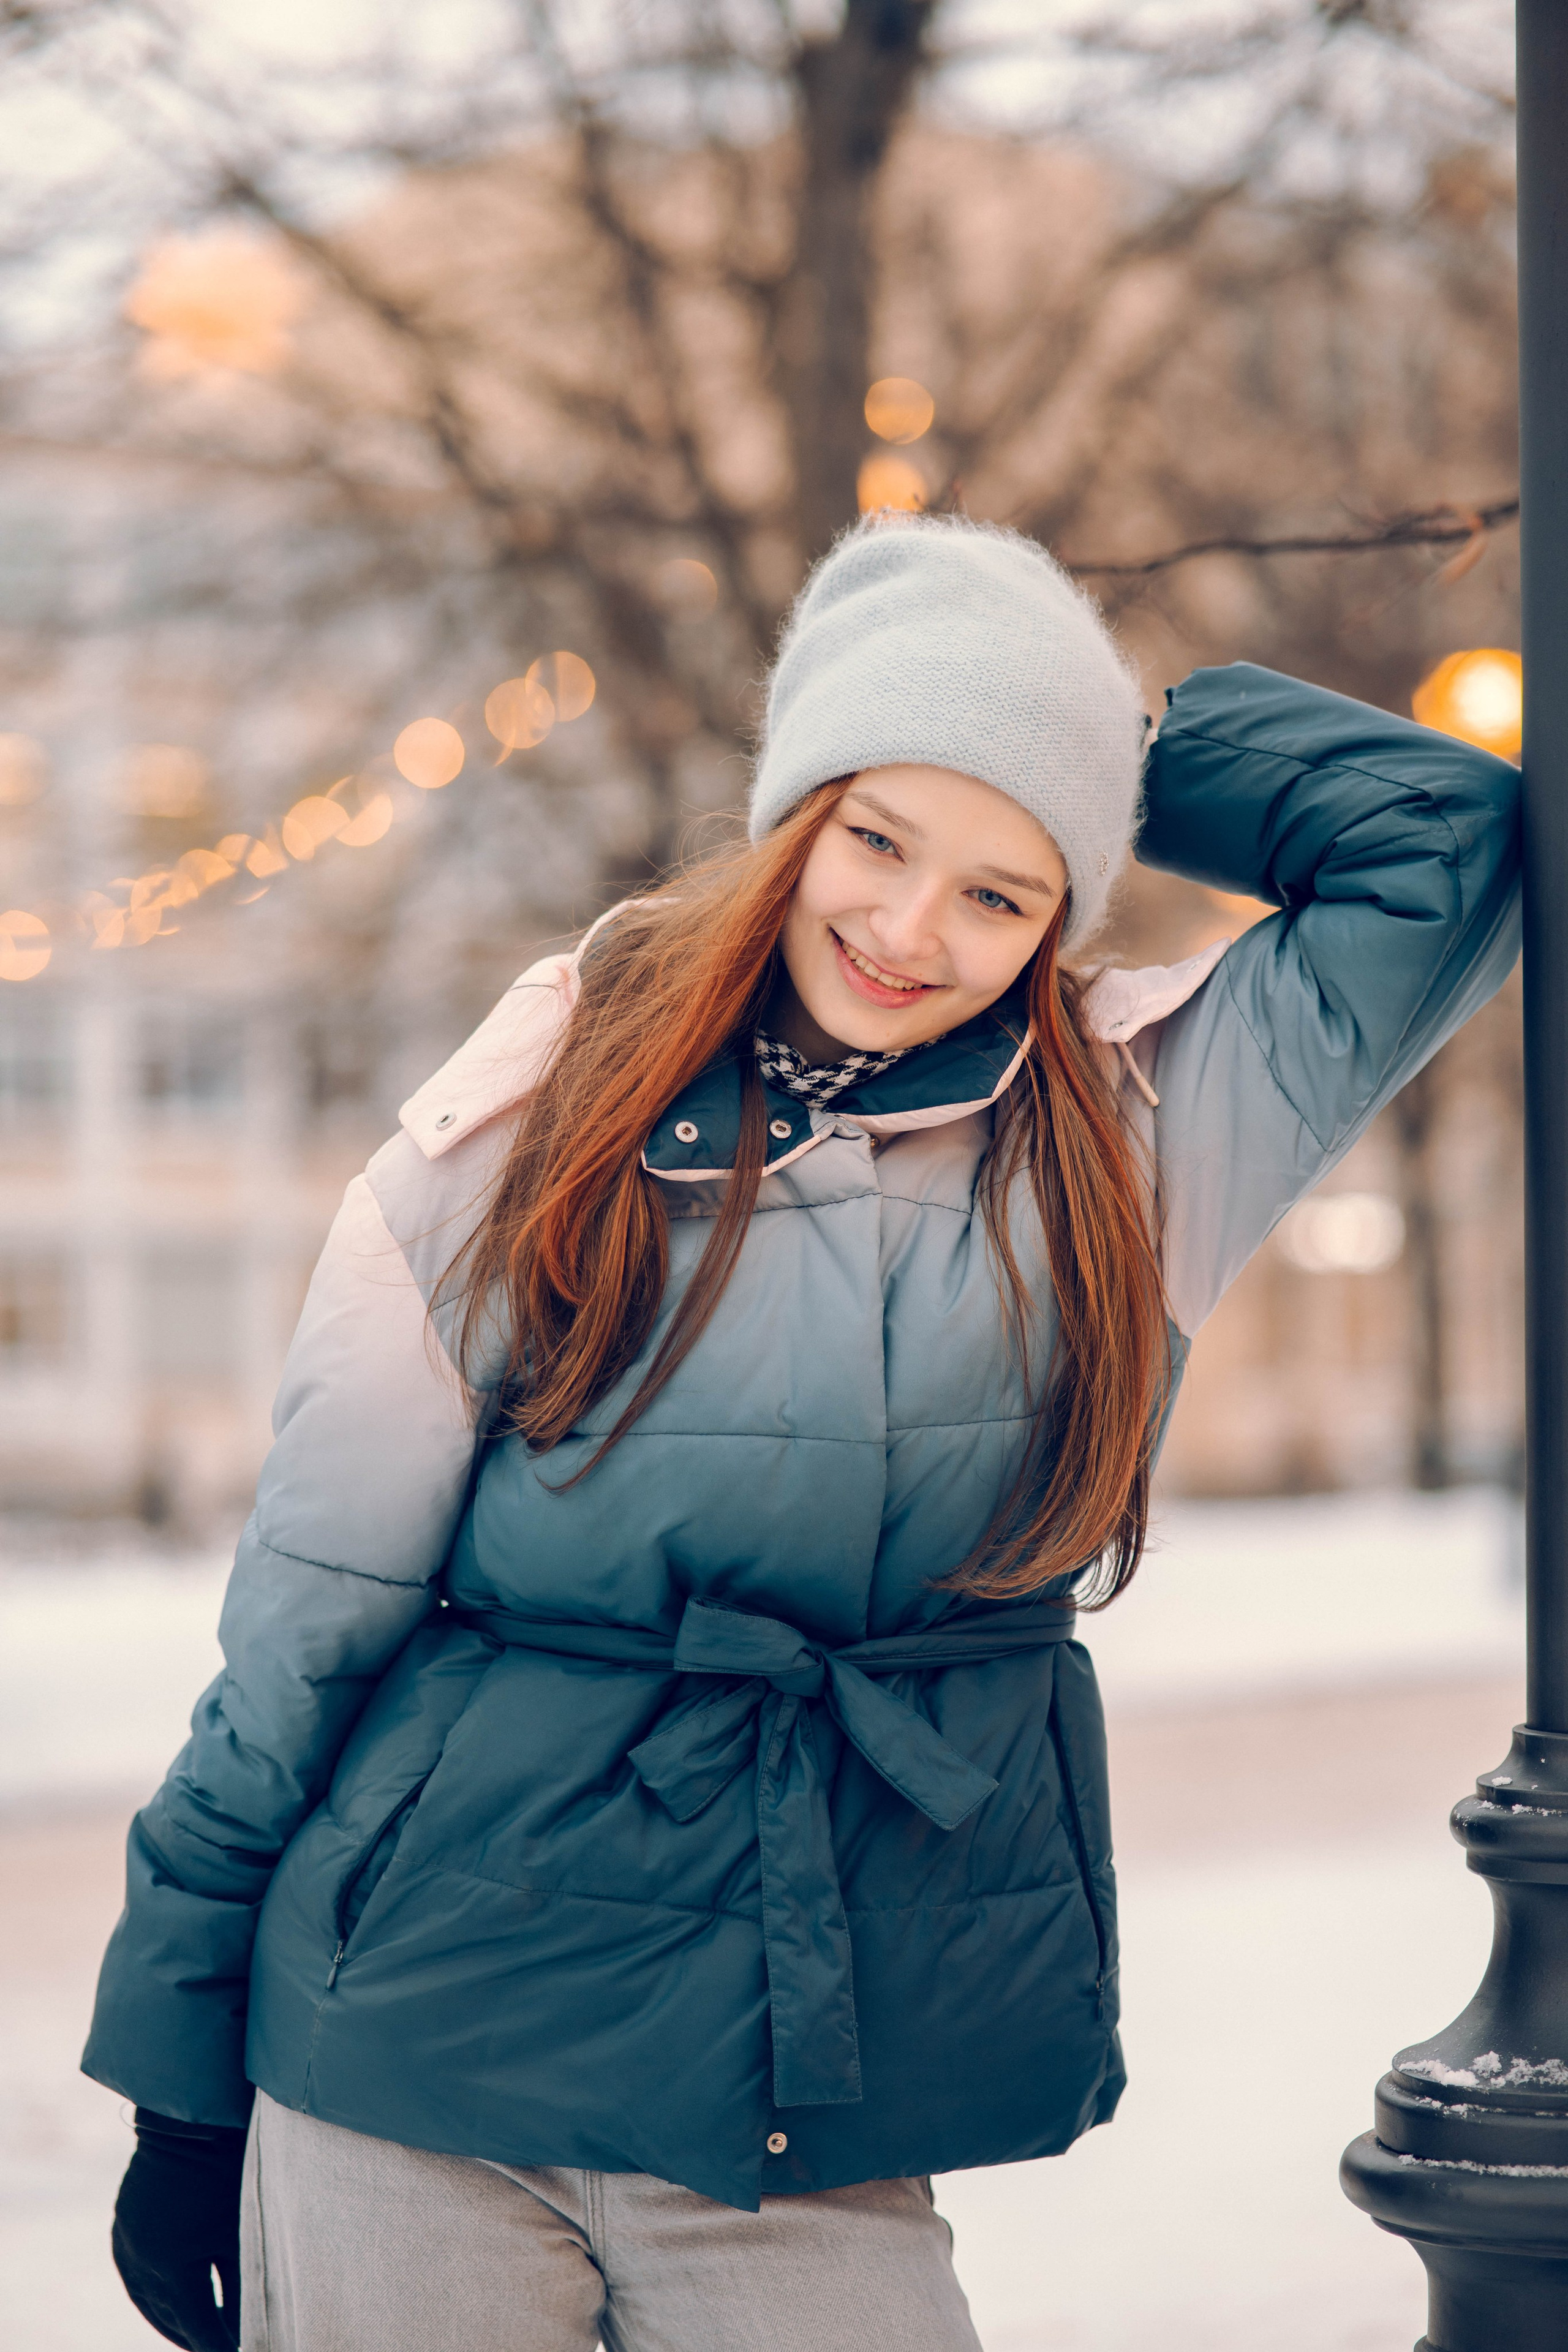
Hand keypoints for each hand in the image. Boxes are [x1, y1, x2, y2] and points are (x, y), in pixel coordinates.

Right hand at [112, 2108, 247, 2349]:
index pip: (200, 2325)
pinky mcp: (121, 2229)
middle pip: (172, 2318)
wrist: (191, 2118)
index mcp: (173, 2266)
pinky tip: (172, 2303)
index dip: (221, 2345)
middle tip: (222, 2346)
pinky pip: (135, 2278)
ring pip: (150, 2302)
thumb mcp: (239, 2231)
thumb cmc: (227, 2171)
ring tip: (198, 2336)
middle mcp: (141, 2263)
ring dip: (174, 2322)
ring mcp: (126, 2246)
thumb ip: (241, 2283)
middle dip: (198, 2337)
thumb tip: (248, 2323)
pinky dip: (155, 2295)